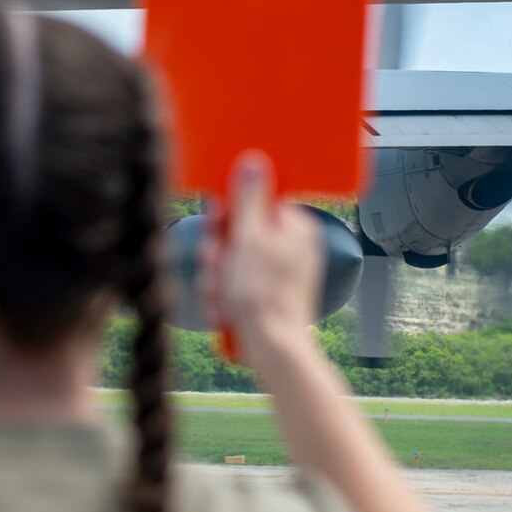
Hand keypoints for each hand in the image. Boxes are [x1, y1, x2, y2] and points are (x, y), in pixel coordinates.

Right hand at [201, 150, 324, 368]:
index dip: (230, 216)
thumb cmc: (264, 295)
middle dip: (219, 254)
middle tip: (219, 269)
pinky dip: (223, 296)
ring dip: (216, 279)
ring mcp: (278, 273)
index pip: (255, 203)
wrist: (271, 349)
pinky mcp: (266, 295)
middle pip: (238, 233)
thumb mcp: (251, 238)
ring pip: (230, 262)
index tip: (218, 227)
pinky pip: (233, 284)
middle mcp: (290, 248)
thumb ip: (249, 199)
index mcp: (295, 227)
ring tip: (223, 297)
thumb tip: (253, 162)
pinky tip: (225, 310)